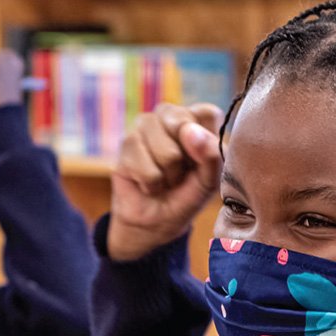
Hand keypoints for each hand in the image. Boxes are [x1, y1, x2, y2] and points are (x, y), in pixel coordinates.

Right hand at [107, 102, 223, 261]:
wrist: (156, 222)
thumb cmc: (186, 196)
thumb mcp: (209, 181)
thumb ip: (210, 155)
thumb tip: (190, 130)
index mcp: (196, 119)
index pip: (207, 113)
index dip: (205, 142)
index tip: (200, 163)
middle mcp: (169, 116)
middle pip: (182, 123)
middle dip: (184, 161)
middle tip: (180, 172)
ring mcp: (144, 126)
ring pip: (163, 148)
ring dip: (167, 174)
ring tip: (164, 179)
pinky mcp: (126, 143)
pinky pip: (143, 164)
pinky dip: (149, 183)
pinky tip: (147, 184)